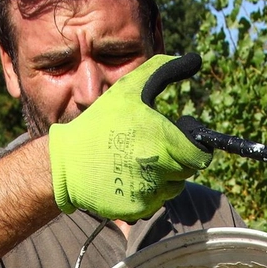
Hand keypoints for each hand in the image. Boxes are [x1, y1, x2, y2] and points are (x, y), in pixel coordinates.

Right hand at [47, 54, 212, 221]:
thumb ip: (163, 70)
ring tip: (137, 162)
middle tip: (150, 148)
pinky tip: (127, 178)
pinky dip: (148, 193)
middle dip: (175, 160)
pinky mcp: (138, 209)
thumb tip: (194, 58)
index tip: (177, 139)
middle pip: (187, 171)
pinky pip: (157, 203)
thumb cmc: (100, 123)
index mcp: (163, 140)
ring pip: (173, 188)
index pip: (200, 155)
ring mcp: (148, 192)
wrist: (66, 162)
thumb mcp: (130, 90)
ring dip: (163, 177)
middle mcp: (159, 169)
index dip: (192, 147)